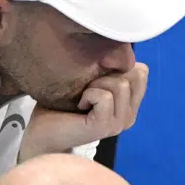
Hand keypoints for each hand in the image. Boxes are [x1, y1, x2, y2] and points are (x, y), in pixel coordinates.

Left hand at [19, 63, 148, 159]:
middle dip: (109, 73)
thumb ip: (109, 71)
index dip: (118, 66)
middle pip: (135, 75)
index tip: (97, 78)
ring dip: (96, 84)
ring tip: (83, 97)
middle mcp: (129, 115)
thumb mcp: (91, 81)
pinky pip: (105, 97)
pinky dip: (89, 94)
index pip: (142, 72)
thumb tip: (119, 51)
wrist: (43, 133)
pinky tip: (80, 105)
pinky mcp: (105, 127)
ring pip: (121, 84)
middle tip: (89, 88)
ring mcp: (119, 123)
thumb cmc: (62, 105)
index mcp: (129, 104)